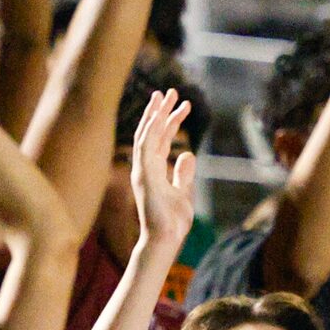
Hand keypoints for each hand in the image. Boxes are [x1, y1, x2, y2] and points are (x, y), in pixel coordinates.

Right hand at [129, 87, 198, 255]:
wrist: (166, 239)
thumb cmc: (172, 221)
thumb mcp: (184, 191)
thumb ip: (183, 173)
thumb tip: (188, 155)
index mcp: (153, 170)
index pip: (161, 139)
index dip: (171, 120)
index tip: (184, 104)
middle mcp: (144, 167)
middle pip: (152, 133)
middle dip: (160, 111)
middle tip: (170, 91)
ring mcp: (142, 171)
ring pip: (146, 135)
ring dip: (154, 115)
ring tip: (163, 95)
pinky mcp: (143, 176)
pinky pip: (145, 148)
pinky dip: (151, 130)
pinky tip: (159, 115)